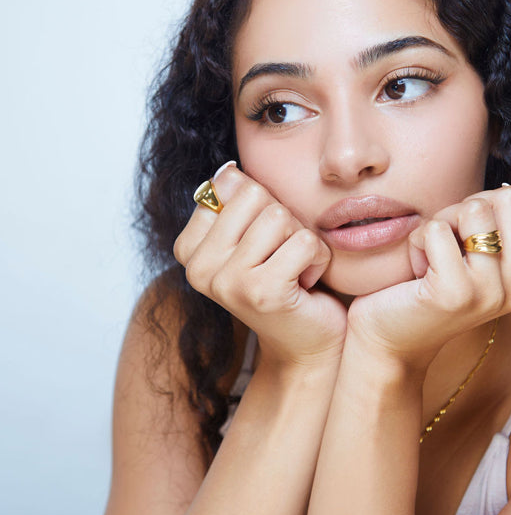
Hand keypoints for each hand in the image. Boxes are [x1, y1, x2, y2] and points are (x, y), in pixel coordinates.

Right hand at [174, 165, 347, 368]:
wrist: (305, 343)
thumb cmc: (284, 280)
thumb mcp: (254, 235)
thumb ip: (237, 200)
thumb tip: (228, 170)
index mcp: (188, 249)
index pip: (231, 185)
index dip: (262, 207)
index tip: (262, 246)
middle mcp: (198, 267)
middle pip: (255, 196)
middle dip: (283, 221)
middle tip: (282, 258)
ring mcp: (227, 282)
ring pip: (279, 217)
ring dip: (302, 240)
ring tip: (294, 270)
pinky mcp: (262, 292)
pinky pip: (303, 241)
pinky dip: (318, 257)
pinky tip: (307, 284)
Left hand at [347, 184, 510, 373]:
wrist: (392, 340)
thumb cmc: (432, 283)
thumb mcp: (480, 253)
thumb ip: (502, 224)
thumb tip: (509, 188)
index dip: (489, 203)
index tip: (470, 237)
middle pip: (508, 197)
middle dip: (466, 208)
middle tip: (449, 244)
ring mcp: (492, 292)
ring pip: (474, 209)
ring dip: (441, 223)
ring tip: (433, 258)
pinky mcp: (456, 293)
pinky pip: (437, 229)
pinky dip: (417, 241)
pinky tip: (417, 272)